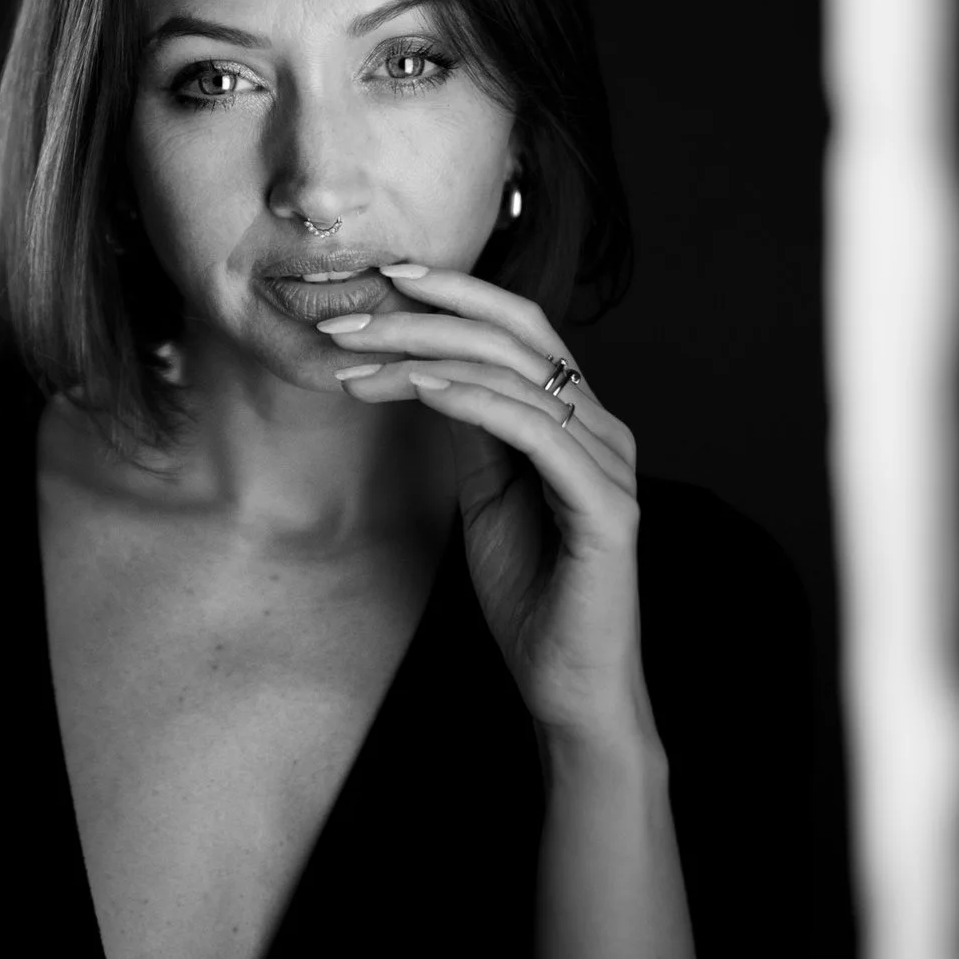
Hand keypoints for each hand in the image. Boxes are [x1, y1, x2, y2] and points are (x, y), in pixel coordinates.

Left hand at [325, 264, 650, 744]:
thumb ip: (473, 430)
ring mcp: (612, 462)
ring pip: (516, 375)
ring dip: (425, 357)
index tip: (383, 275)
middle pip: (515, 337)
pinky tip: (417, 388)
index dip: (456, 292)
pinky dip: (471, 400)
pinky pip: (534, 431)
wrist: (566, 683)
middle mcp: (605, 426)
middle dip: (423, 317)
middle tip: (346, 318)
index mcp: (580, 417)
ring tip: (356, 358)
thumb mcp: (486, 493)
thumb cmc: (529, 591)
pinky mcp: (609, 505)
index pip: (521, 327)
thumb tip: (425, 366)